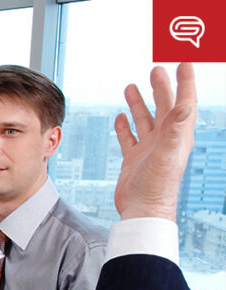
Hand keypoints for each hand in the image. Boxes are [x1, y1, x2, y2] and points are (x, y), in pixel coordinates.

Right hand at [113, 63, 196, 220]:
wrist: (143, 211)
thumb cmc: (157, 187)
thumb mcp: (167, 154)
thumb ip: (175, 129)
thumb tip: (183, 104)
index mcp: (178, 136)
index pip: (184, 102)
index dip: (185, 82)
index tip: (184, 63)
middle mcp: (166, 140)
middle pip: (165, 107)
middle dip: (161, 87)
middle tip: (156, 70)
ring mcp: (150, 149)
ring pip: (145, 120)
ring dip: (139, 103)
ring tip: (131, 87)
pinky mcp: (135, 159)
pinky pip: (129, 138)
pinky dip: (125, 126)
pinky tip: (120, 118)